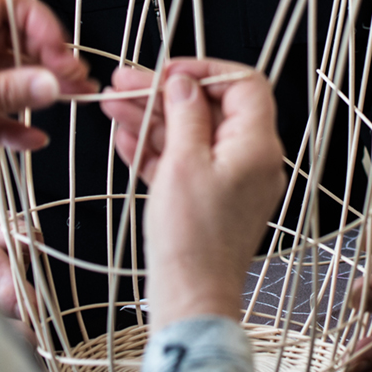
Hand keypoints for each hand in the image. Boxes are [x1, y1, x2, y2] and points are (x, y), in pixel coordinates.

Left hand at [0, 0, 95, 193]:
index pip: (0, 3)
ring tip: (68, 102)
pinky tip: (33, 138)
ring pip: (4, 75)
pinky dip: (12, 121)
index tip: (60, 52)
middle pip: (9, 39)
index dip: (36, 22)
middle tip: (73, 78)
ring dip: (34, 90)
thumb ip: (4, 92)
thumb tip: (54, 82)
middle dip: (43, 59)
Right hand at [108, 59, 285, 331]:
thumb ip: (185, 115)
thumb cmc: (192, 241)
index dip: (207, 71)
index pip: (244, 85)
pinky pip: (185, 161)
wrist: (189, 300)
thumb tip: (184, 83)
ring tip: (114, 105)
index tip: (172, 71)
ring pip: (190, 134)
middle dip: (164, 94)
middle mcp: (251, 160)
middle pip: (209, 108)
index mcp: (256, 146)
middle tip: (127, 83)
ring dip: (152, 118)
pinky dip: (157, 149)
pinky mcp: (211, 198)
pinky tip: (126, 138)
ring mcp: (231, 180)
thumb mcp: (183, 163)